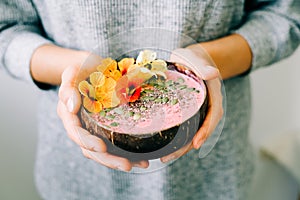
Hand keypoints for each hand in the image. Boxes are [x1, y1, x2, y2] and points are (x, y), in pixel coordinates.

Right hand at [57, 53, 148, 170]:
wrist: (92, 67)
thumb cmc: (82, 67)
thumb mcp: (73, 71)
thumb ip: (68, 87)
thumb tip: (70, 107)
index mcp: (69, 115)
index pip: (76, 133)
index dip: (88, 142)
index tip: (102, 148)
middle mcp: (81, 126)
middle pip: (91, 149)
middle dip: (108, 160)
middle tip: (127, 165)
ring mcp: (94, 128)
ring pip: (104, 151)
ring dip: (120, 160)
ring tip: (141, 164)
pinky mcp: (106, 127)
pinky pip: (115, 143)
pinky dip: (128, 151)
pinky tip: (143, 157)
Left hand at [161, 46, 223, 162]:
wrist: (191, 59)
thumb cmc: (192, 58)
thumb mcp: (195, 58)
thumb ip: (202, 66)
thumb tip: (213, 73)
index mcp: (212, 94)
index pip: (213, 115)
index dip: (206, 130)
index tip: (196, 144)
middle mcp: (207, 105)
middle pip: (202, 129)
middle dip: (188, 146)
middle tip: (170, 157)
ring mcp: (198, 111)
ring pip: (193, 132)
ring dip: (181, 146)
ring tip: (165, 157)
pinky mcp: (188, 113)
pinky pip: (185, 127)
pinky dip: (177, 138)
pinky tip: (164, 145)